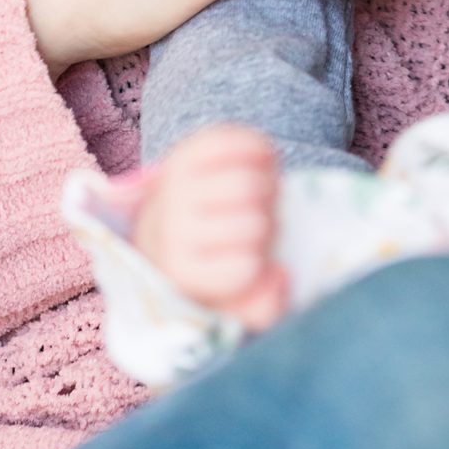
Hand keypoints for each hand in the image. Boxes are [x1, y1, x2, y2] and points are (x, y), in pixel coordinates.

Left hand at [134, 125, 287, 329]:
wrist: (170, 223)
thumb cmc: (212, 264)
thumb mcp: (233, 302)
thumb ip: (263, 307)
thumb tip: (279, 276)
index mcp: (180, 272)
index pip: (247, 267)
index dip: (263, 261)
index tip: (252, 258)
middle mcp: (170, 228)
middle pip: (254, 224)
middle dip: (269, 224)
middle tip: (260, 223)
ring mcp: (176, 186)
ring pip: (251, 183)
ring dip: (270, 188)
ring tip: (259, 197)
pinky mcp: (187, 150)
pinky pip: (239, 141)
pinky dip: (262, 151)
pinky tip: (261, 164)